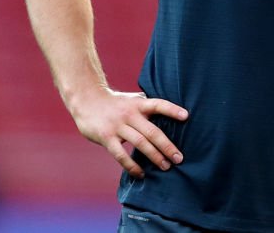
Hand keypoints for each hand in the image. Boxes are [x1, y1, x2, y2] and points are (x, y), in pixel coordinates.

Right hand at [69, 87, 187, 177]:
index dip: (172, 109)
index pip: (158, 105)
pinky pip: (121, 155)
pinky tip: (141, 173)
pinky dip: (132, 166)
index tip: (186, 116)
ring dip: (154, 156)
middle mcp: (130, 114)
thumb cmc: (115, 103)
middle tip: (179, 158)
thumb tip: (170, 116)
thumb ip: (147, 107)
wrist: (87, 100)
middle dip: (167, 146)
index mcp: (138, 104)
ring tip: (166, 167)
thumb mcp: (132, 100)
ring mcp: (118, 126)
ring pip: (140, 143)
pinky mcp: (106, 137)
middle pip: (152, 131)